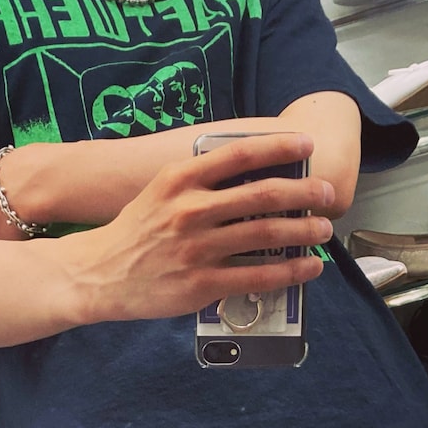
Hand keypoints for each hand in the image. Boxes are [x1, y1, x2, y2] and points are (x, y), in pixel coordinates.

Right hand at [53, 132, 333, 324]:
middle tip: (327, 193)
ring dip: (302, 231)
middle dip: (303, 192)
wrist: (100, 273)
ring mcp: (198, 248)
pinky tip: (308, 268)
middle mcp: (192, 210)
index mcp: (181, 179)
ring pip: (265, 236)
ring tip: (323, 230)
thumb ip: (199, 180)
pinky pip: (257, 276)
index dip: (278, 147)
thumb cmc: (136, 231)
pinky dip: (289, 271)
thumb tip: (249, 174)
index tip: (306, 144)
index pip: (240, 154)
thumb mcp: (160, 191)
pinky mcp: (203, 284)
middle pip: (262, 195)